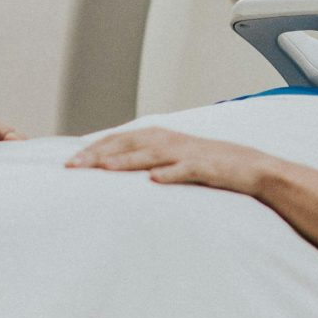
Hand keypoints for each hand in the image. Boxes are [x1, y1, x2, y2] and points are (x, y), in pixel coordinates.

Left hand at [66, 128, 280, 196]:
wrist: (249, 168)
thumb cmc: (207, 166)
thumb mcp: (172, 159)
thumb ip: (145, 160)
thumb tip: (113, 169)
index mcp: (158, 137)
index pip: (118, 139)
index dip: (93, 148)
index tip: (68, 160)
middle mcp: (168, 141)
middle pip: (126, 144)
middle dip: (98, 154)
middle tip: (72, 166)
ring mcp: (185, 153)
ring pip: (150, 155)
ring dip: (125, 161)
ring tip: (103, 169)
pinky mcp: (204, 167)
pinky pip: (184, 170)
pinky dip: (169, 174)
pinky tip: (154, 180)